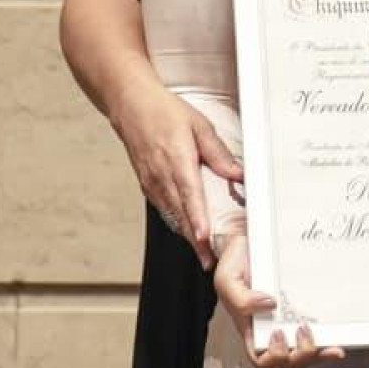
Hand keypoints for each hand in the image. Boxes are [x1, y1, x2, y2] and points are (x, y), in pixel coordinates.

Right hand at [111, 81, 242, 267]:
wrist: (131, 106)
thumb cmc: (165, 113)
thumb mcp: (200, 126)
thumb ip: (218, 153)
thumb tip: (237, 173)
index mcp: (176, 160)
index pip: (189, 194)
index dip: (196, 218)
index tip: (203, 236)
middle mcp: (161, 176)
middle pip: (180, 213)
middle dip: (194, 240)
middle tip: (209, 260)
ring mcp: (152, 182)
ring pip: (171, 214)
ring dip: (185, 235)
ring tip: (201, 254)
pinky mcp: (147, 184)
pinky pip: (163, 208)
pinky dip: (175, 222)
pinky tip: (186, 232)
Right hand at [212, 233, 344, 367]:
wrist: (249, 241)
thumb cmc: (236, 263)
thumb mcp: (227, 280)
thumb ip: (241, 298)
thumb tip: (268, 305)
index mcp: (251, 329)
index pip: (261, 360)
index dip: (273, 357)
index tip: (279, 333)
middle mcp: (272, 330)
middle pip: (287, 362)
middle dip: (298, 357)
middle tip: (303, 331)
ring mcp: (290, 322)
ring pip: (304, 355)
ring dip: (316, 354)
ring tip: (322, 338)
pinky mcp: (305, 311)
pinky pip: (318, 335)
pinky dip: (327, 343)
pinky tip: (336, 341)